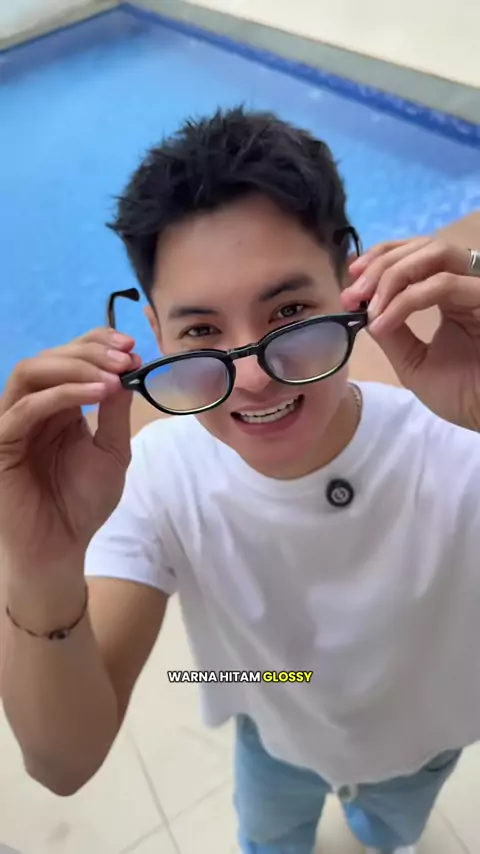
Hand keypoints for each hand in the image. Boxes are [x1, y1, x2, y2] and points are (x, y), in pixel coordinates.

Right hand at [0, 328, 140, 574]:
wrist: (61, 547)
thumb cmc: (82, 503)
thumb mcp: (112, 451)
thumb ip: (116, 411)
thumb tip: (128, 370)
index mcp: (56, 405)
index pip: (68, 358)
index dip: (97, 344)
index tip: (133, 347)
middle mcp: (31, 407)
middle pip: (49, 357)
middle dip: (91, 351)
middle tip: (126, 357)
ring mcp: (12, 422)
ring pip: (30, 372)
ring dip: (75, 366)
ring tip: (113, 375)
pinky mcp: (0, 442)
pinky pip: (25, 407)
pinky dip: (63, 394)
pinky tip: (98, 394)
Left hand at [342, 237, 479, 429]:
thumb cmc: (462, 395)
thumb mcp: (413, 361)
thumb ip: (391, 332)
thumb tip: (363, 307)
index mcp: (452, 292)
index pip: (417, 254)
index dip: (382, 256)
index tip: (352, 277)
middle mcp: (467, 282)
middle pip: (424, 246)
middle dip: (381, 265)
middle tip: (353, 293)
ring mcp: (478, 288)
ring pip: (437, 253)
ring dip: (393, 274)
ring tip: (369, 306)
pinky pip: (444, 284)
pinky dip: (406, 300)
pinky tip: (385, 322)